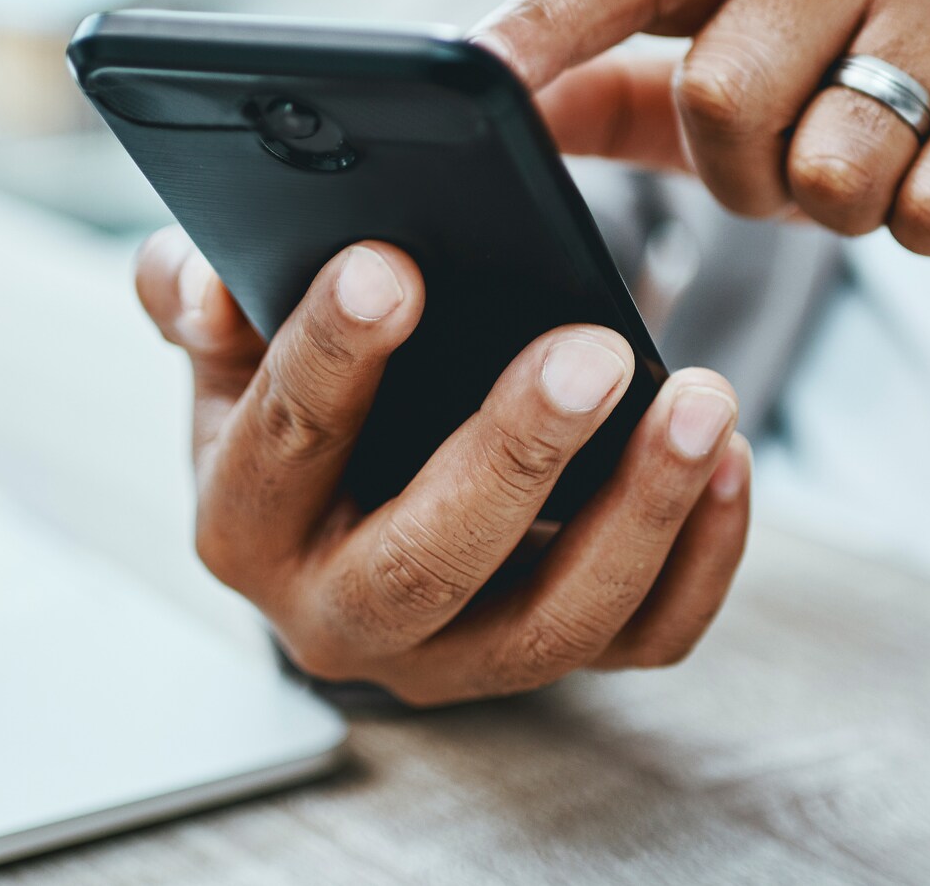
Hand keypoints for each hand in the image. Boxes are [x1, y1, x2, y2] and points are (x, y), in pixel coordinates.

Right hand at [134, 228, 752, 705]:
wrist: (359, 521)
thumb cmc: (306, 417)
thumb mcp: (235, 356)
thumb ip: (203, 301)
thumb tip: (198, 276)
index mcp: (246, 526)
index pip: (283, 443)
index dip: (332, 356)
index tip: (393, 266)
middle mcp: (340, 616)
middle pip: (427, 561)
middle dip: (514, 454)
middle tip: (590, 351)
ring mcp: (455, 657)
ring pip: (555, 620)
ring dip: (641, 510)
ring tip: (700, 401)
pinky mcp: (552, 663)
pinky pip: (643, 640)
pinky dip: (702, 558)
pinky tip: (732, 463)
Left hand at [473, 0, 929, 271]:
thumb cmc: (866, 110)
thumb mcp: (741, 97)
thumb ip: (617, 97)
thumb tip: (504, 115)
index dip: (549, 18)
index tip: (476, 73)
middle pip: (721, 86)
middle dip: (742, 172)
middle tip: (794, 173)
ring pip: (831, 158)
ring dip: (841, 209)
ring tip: (884, 177)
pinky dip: (926, 230)